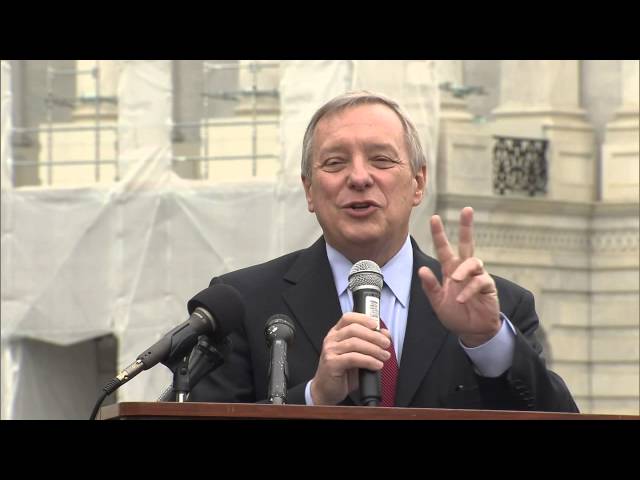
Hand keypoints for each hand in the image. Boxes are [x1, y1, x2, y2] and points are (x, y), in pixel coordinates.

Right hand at [311, 312, 391, 404]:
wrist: (327, 390)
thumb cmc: (342, 372)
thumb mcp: (357, 354)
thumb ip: (369, 343)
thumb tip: (385, 334)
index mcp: (336, 333)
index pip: (348, 318)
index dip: (363, 319)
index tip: (376, 325)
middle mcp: (331, 339)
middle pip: (354, 329)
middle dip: (373, 335)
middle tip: (386, 344)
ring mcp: (330, 351)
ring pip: (354, 343)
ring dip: (373, 349)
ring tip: (384, 356)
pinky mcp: (331, 363)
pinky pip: (353, 358)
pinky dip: (368, 360)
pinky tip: (377, 365)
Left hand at [418, 207, 500, 346]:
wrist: (472, 331)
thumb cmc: (455, 315)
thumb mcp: (437, 302)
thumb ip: (430, 287)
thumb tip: (422, 270)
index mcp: (450, 270)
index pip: (444, 248)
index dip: (439, 234)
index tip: (434, 218)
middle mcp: (464, 270)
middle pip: (467, 243)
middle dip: (467, 227)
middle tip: (467, 210)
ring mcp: (477, 276)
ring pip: (474, 261)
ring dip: (463, 270)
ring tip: (454, 280)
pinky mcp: (488, 286)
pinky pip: (480, 281)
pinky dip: (468, 290)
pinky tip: (461, 299)